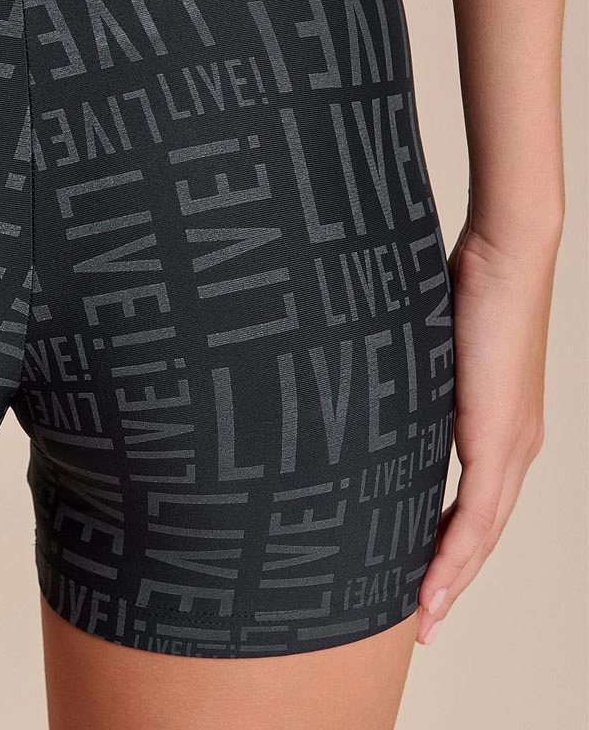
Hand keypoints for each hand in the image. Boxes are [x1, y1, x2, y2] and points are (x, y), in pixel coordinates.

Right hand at [416, 214, 557, 645]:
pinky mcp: (502, 436)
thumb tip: (358, 388)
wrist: (505, 255)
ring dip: (451, 579)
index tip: (418, 578)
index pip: (473, 502)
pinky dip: (456, 552)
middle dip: (449, 580)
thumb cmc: (462, 285)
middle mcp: (514, 445)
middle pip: (482, 532)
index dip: (448, 545)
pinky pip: (478, 510)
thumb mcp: (423, 346)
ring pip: (483, 533)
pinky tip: (434, 582)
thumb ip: (405, 377)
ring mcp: (512, 444)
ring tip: (422, 617)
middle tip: (418, 618)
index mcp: (496, 425)